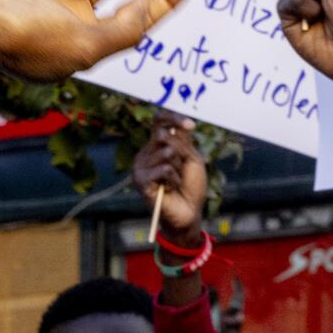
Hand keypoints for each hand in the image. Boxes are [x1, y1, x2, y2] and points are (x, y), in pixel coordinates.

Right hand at [133, 109, 208, 235]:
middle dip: (180, 151)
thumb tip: (177, 125)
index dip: (173, 118)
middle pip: (163, 135)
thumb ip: (182, 141)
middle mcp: (146, 153)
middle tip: (182, 169)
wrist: (188, 213)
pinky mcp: (140, 180)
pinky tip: (171, 189)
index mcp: (156, 146)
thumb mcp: (191, 158)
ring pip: (166, 152)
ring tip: (176, 182)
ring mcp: (140, 167)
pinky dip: (174, 179)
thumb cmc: (191, 186)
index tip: (191, 125)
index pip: (159, 122)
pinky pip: (164, 169)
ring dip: (179, 169)